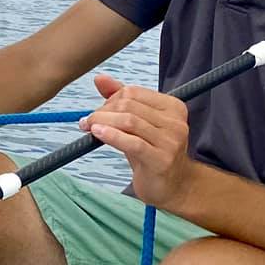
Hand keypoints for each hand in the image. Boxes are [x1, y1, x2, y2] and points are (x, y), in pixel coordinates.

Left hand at [81, 74, 200, 211]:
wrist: (173, 186)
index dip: (109, 99)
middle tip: (88, 121)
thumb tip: (99, 78)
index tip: (98, 111)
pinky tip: (97, 133)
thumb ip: (120, 99)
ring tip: (88, 127)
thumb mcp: (137, 123)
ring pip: (128, 121)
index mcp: (173, 106)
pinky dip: (111, 135)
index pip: (133, 92)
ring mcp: (171, 141)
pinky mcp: (162, 159)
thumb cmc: (152, 151)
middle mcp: (176, 121)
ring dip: (101, 121)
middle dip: (102, 111)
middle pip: (128, 106)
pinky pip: (132, 142)